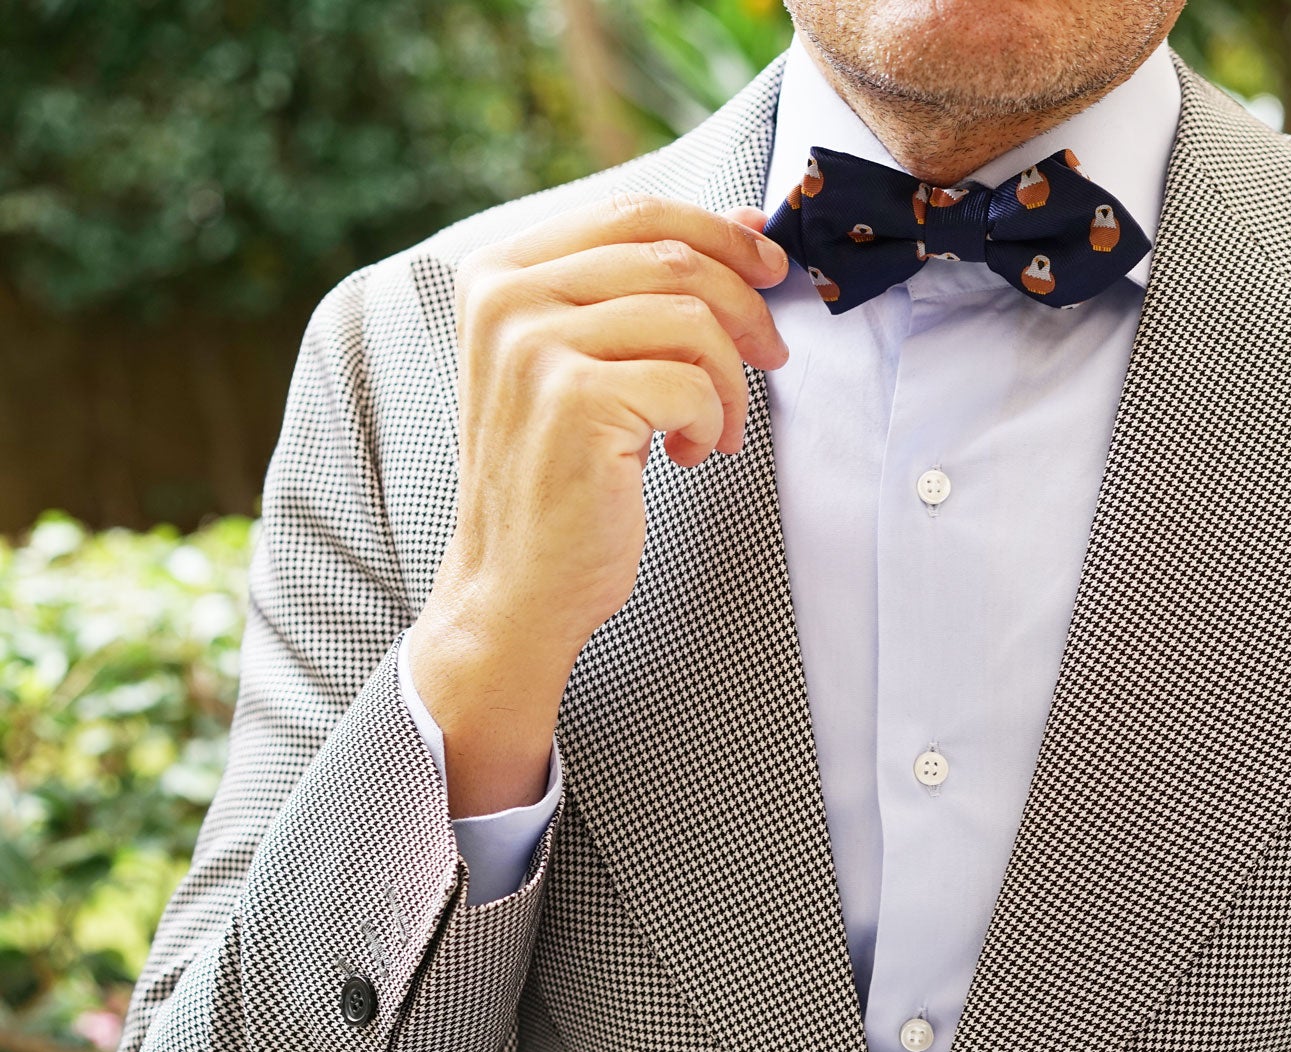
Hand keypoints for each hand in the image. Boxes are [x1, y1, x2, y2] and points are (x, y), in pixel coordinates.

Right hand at [408, 194, 791, 815]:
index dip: (720, 234)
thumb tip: (746, 225)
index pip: (636, 213)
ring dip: (731, 380)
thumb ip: (647, 288)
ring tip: (716, 428)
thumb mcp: (591, 360)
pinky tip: (689, 454)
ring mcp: (533, 345)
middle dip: (746, 308)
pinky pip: (693, 382)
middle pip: (674, 258)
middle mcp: (505, 297)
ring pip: (693, 319)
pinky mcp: (575, 400)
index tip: (769, 269)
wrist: (516, 582)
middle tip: (773, 358)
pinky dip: (713, 421)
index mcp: (500, 271)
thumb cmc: (562, 472)